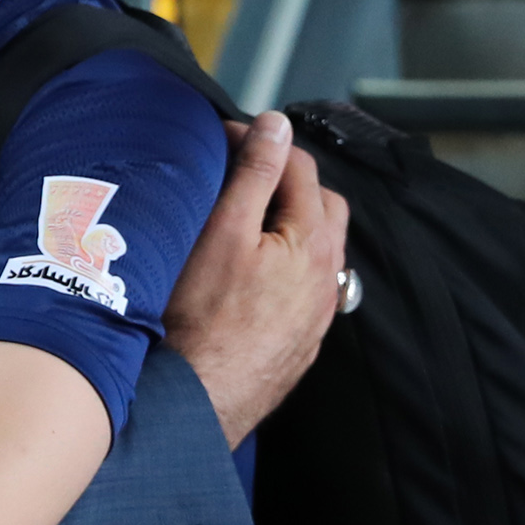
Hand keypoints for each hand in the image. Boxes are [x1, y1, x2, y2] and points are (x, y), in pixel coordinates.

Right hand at [164, 110, 347, 447]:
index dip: (263, 143)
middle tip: (238, 175)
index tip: (225, 139)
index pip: (301, 169)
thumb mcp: (223, 231)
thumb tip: (276, 125)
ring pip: (318, 251)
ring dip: (291, 225)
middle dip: (287, 181)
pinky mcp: (301, 343)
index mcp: (314, 243)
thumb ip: (254, 173)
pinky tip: (250, 273)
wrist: (197, 400)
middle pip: (323, 206)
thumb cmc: (201, 318)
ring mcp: (317, 315)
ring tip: (244, 220)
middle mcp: (327, 279)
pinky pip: (307, 288)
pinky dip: (286, 264)